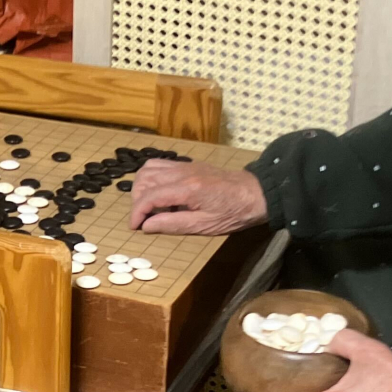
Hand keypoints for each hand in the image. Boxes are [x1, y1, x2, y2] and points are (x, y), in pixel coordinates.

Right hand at [129, 162, 267, 235]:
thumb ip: (173, 224)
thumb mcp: (204, 225)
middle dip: (137, 200)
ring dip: (142, 186)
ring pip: (149, 168)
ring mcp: (185, 166)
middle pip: (144, 179)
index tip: (135, 227)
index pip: (149, 197)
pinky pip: (161, 164)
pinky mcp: (189, 164)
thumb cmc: (234, 213)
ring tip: (149, 205)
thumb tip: (147, 226)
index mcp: (187, 189)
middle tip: (144, 217)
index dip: (137, 213)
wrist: (256, 193)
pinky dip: (152, 177)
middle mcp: (182, 172)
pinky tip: (160, 193)